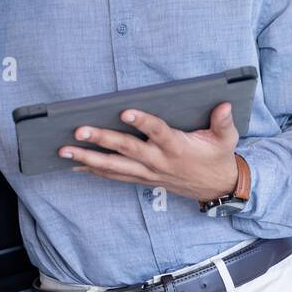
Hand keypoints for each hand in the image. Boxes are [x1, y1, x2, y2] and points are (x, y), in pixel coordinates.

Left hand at [59, 102, 239, 202]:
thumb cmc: (217, 157)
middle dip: (102, 139)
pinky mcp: (143, 179)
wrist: (216, 187)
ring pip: (114, 166)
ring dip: (88, 158)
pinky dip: (94, 170)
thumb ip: (223, 121)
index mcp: (177, 147)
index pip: (158, 131)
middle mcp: (159, 161)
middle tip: (79, 131)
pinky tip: (75, 164)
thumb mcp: (226, 138)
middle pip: (127, 149)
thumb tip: (223, 104)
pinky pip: (115, 176)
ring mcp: (148, 172)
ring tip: (64, 150)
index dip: (142, 122)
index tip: (126, 111)